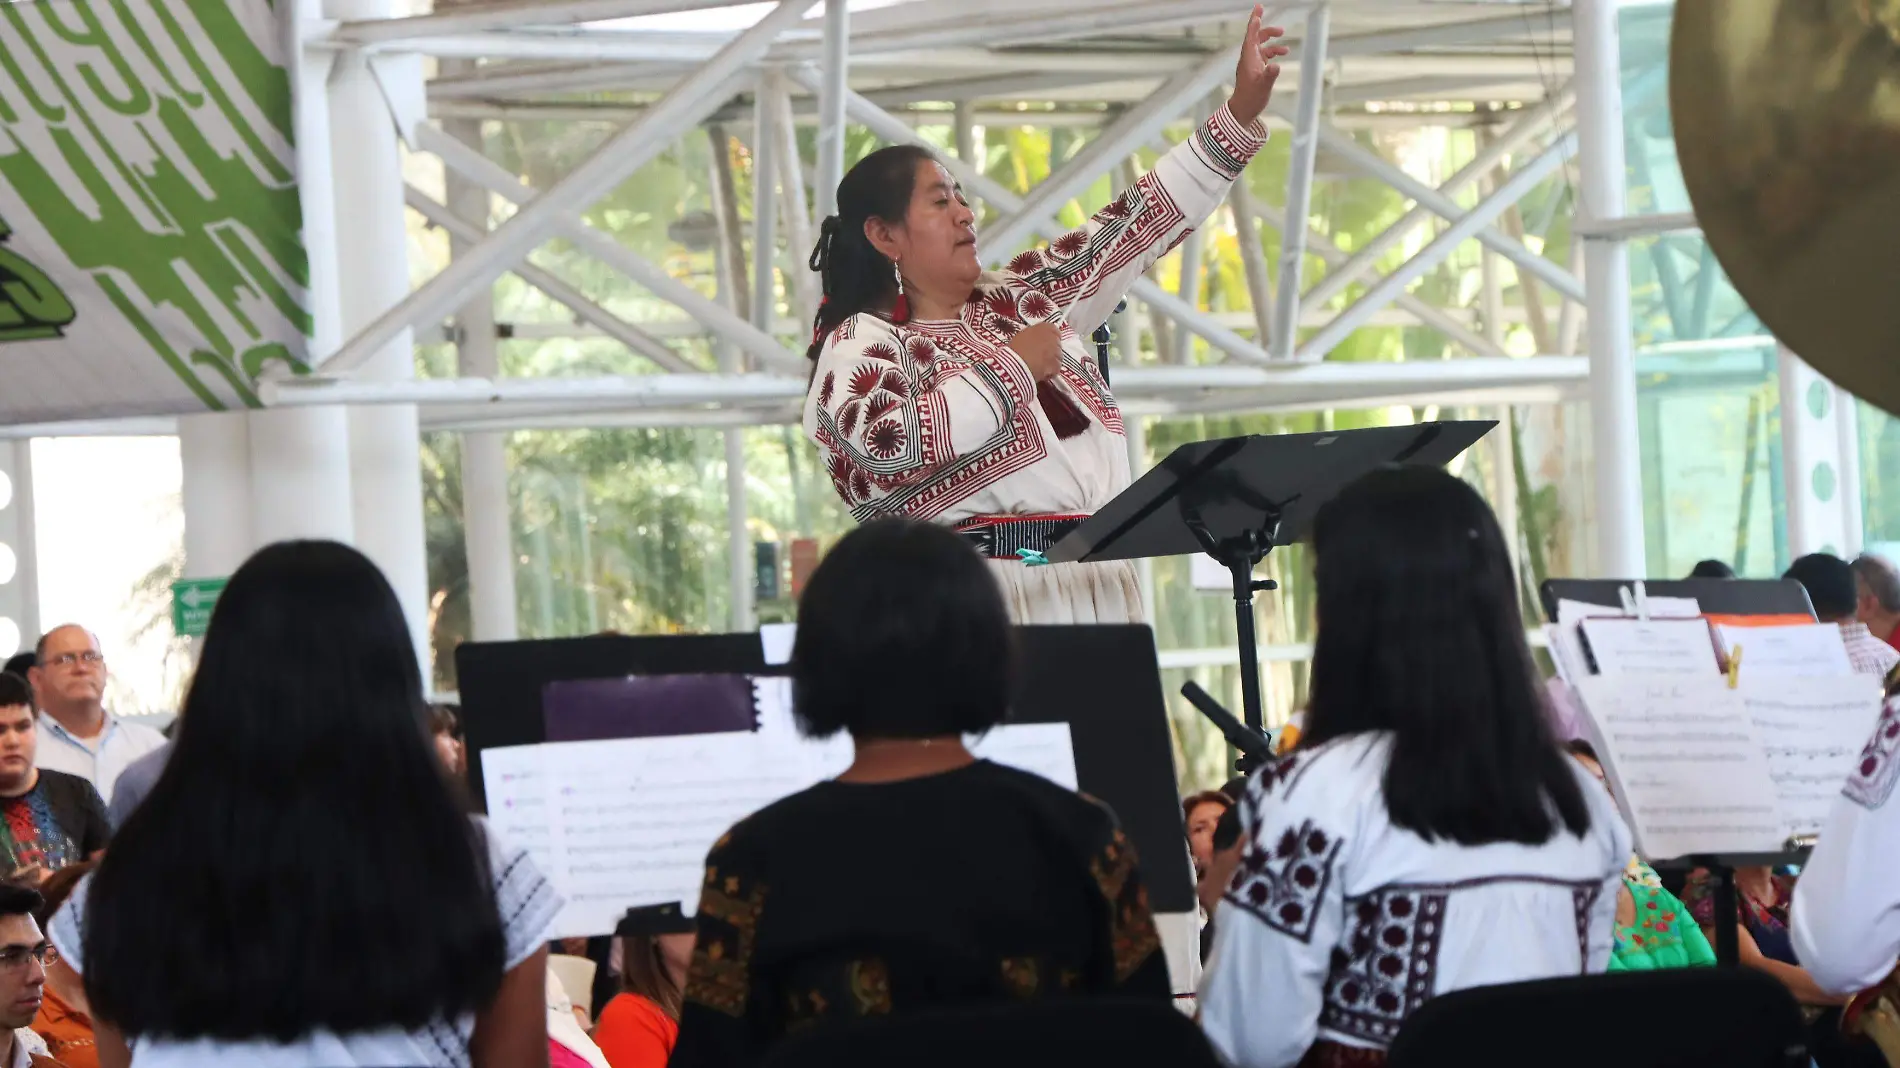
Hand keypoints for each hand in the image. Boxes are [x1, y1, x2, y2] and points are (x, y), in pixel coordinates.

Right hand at [1007, 322, 1064, 381]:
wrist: (1016, 363)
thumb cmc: (1015, 349)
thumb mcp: (1022, 336)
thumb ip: (1032, 336)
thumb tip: (1035, 341)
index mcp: (1043, 327)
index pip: (1053, 330)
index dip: (1049, 338)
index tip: (1043, 344)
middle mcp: (1053, 337)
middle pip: (1057, 344)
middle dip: (1050, 350)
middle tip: (1040, 356)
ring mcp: (1056, 351)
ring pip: (1058, 357)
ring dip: (1051, 361)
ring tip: (1039, 366)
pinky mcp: (1057, 365)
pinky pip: (1056, 368)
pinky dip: (1050, 372)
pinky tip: (1041, 373)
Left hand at [1227, 6, 1288, 125]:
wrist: (1243, 110)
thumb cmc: (1251, 99)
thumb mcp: (1263, 87)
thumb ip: (1270, 75)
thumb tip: (1276, 65)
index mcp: (1248, 59)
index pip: (1251, 35)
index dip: (1255, 22)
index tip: (1258, 9)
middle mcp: (1248, 58)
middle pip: (1256, 37)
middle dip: (1267, 30)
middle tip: (1281, 29)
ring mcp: (1251, 63)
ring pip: (1261, 46)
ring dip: (1273, 43)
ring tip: (1286, 48)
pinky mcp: (1255, 69)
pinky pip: (1264, 55)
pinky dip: (1273, 52)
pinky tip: (1282, 55)